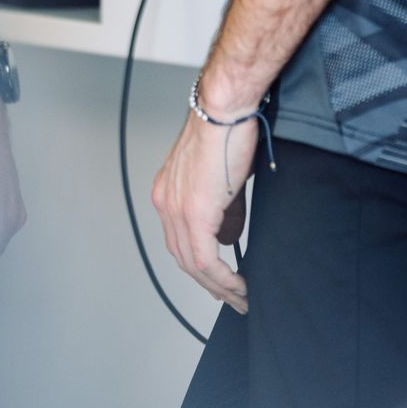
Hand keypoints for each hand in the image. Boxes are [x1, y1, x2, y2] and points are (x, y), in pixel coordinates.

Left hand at [151, 113, 254, 314]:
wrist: (224, 109)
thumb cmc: (226, 129)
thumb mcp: (222, 175)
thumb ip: (223, 208)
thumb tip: (230, 235)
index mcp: (167, 190)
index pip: (178, 238)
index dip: (197, 264)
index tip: (217, 280)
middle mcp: (165, 201)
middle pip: (182, 256)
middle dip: (209, 283)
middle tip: (232, 298)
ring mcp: (177, 209)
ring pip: (193, 264)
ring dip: (219, 287)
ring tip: (240, 298)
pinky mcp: (195, 215)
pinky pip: (206, 261)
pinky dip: (224, 280)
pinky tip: (239, 288)